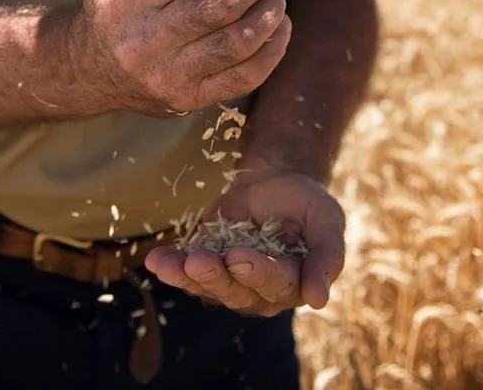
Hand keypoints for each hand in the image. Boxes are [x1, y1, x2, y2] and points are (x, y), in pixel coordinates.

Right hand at [69, 0, 292, 115]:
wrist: (93, 71)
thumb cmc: (113, 3)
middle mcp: (144, 39)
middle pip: (221, 3)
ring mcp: (168, 74)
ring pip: (238, 40)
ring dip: (270, 9)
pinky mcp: (190, 98)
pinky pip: (245, 77)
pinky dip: (273, 49)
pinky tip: (279, 24)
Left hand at [142, 170, 344, 315]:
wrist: (273, 181)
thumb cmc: (305, 202)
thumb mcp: (326, 219)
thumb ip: (327, 255)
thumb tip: (319, 300)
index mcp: (294, 283)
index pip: (276, 283)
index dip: (258, 272)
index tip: (239, 257)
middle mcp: (260, 291)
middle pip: (237, 291)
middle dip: (216, 276)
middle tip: (201, 260)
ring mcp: (229, 281)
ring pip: (209, 286)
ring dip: (188, 277)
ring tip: (168, 265)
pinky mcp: (205, 267)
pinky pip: (186, 273)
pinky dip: (171, 266)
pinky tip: (156, 260)